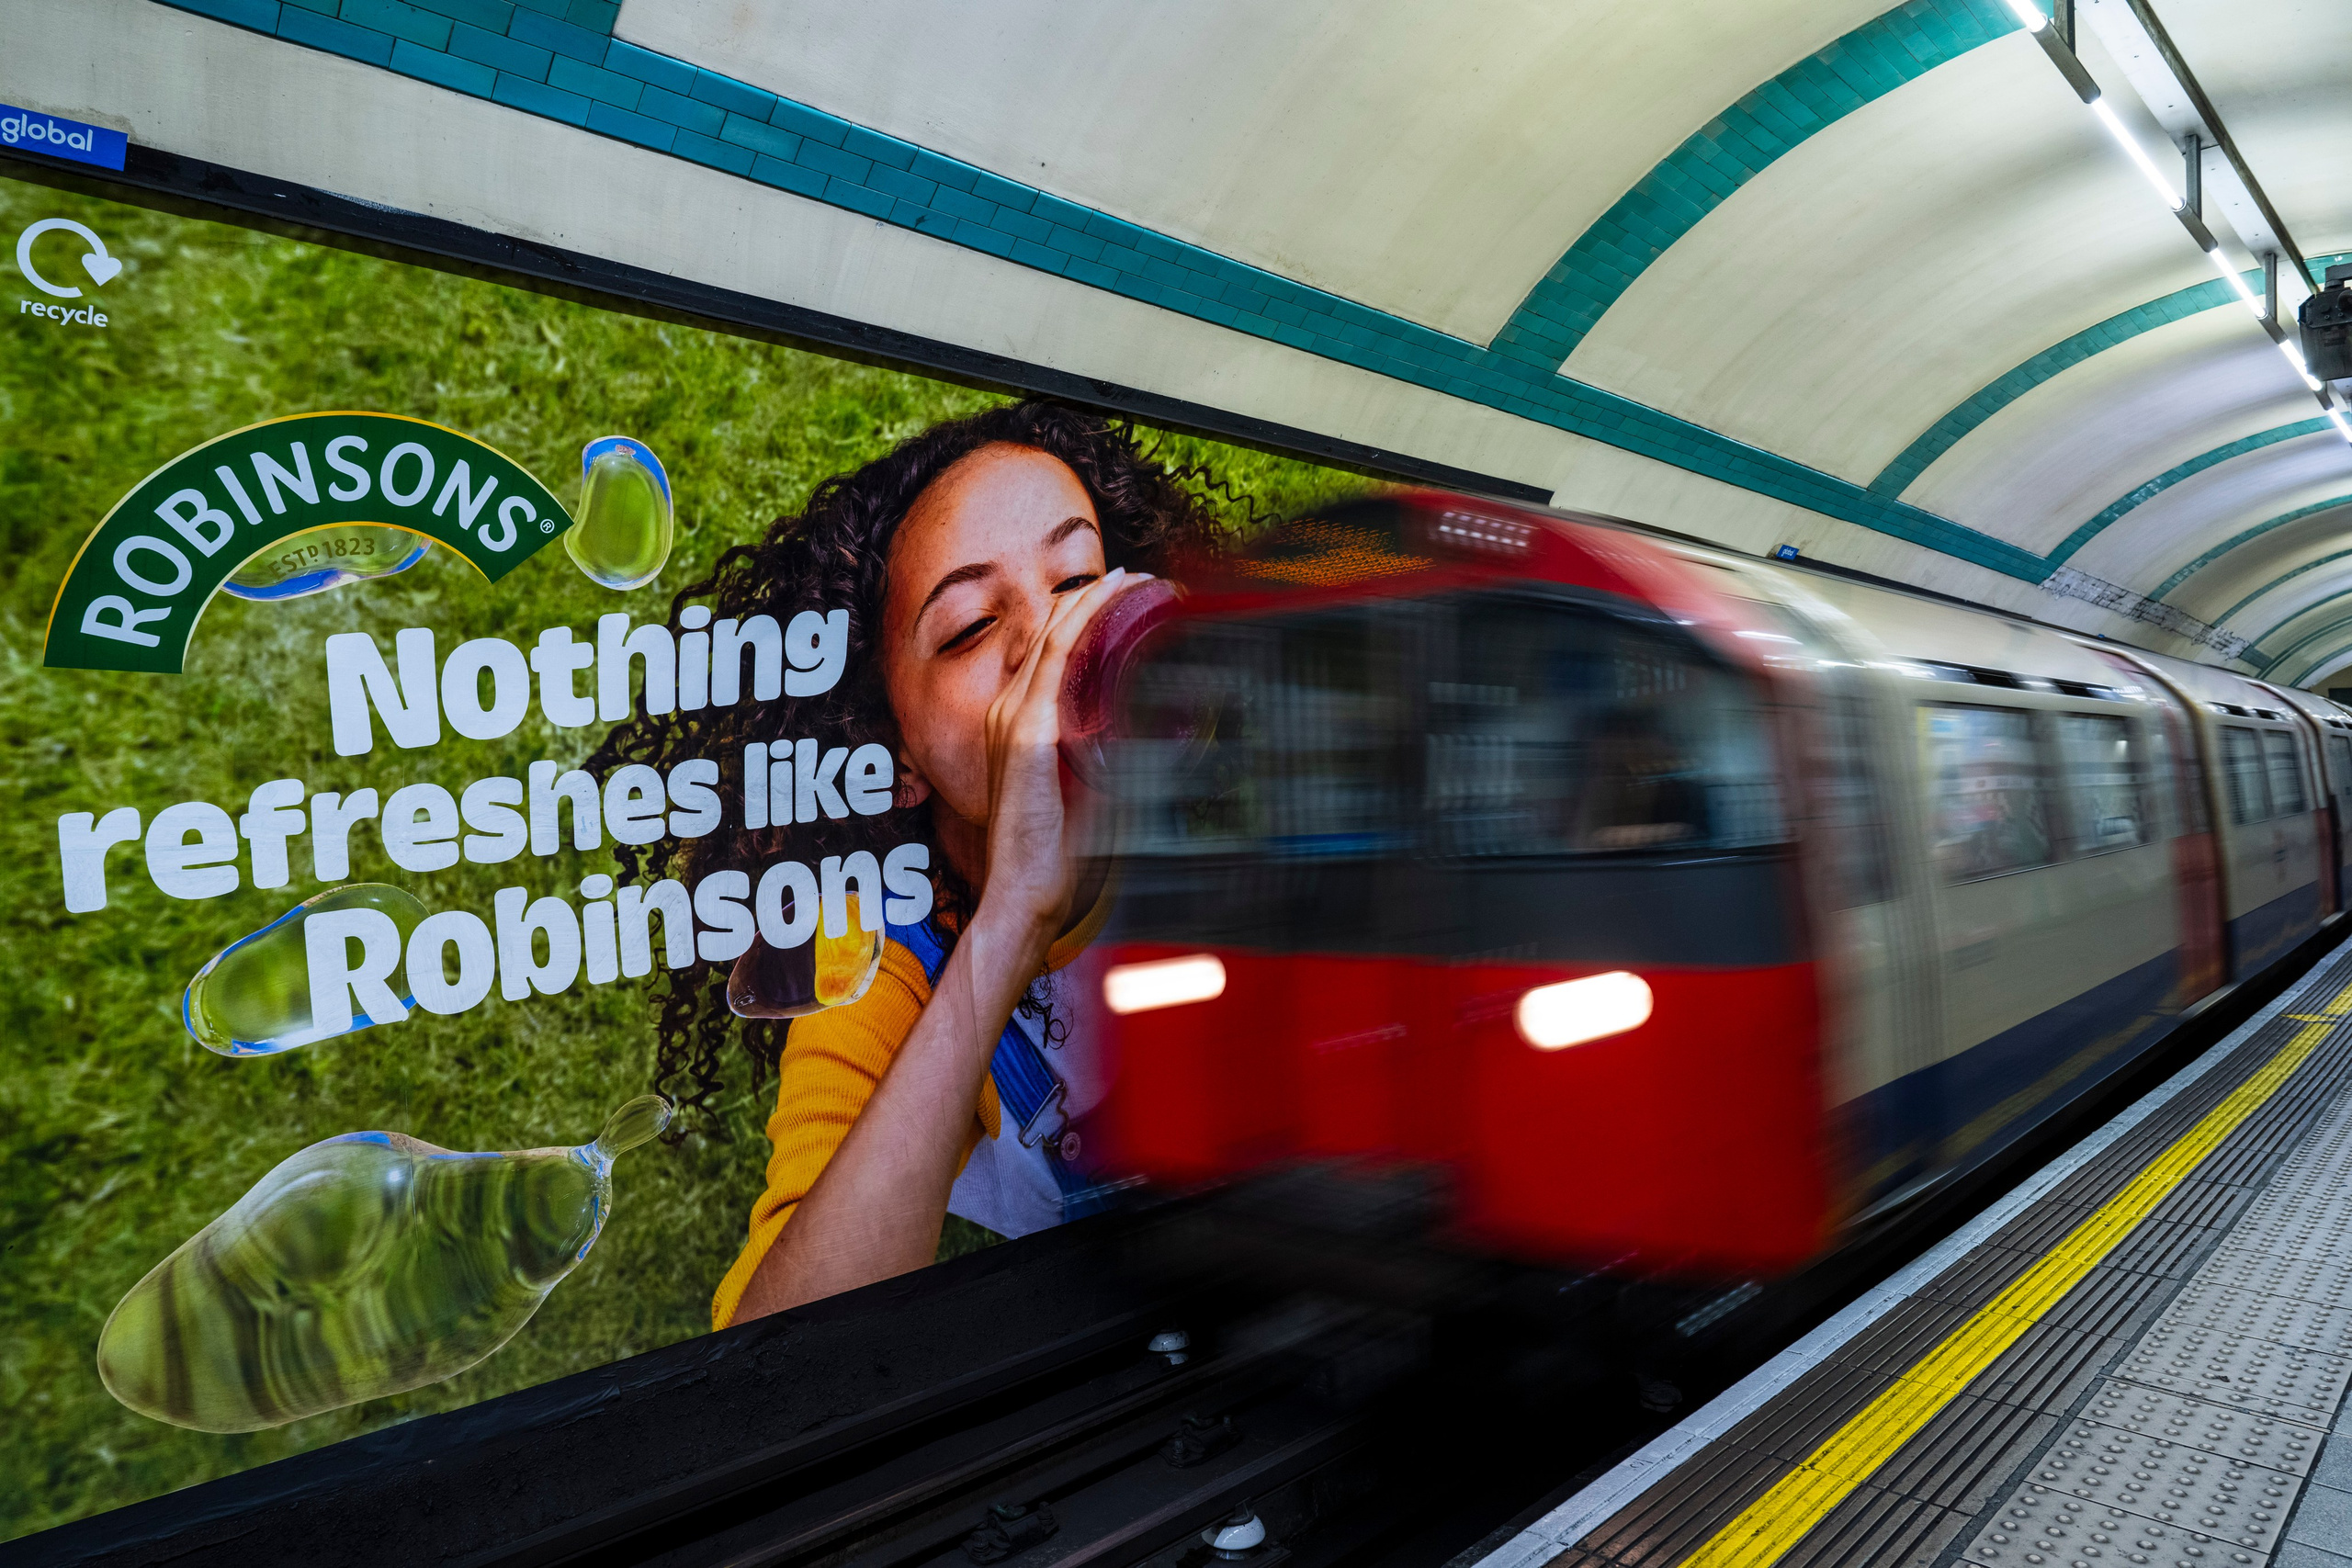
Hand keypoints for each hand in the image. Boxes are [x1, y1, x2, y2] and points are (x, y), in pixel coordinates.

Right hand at [975, 567, 1145, 942]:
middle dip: (1097, 596)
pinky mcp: (1026, 735)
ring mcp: (1013, 719)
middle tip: (1144, 579)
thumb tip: (1159, 752)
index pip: (1050, 648)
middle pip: (1051, 630)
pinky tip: (1111, 601)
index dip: (1086, 613)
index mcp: (1019, 723)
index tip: (1129, 595)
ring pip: (1053, 633)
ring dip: (1096, 599)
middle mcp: (1008, 711)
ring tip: (1138, 580)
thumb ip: (1114, 767)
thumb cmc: (1057, 856)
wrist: (1025, 893)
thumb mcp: (1090, 794)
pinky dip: (1083, 622)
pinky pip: (1053, 659)